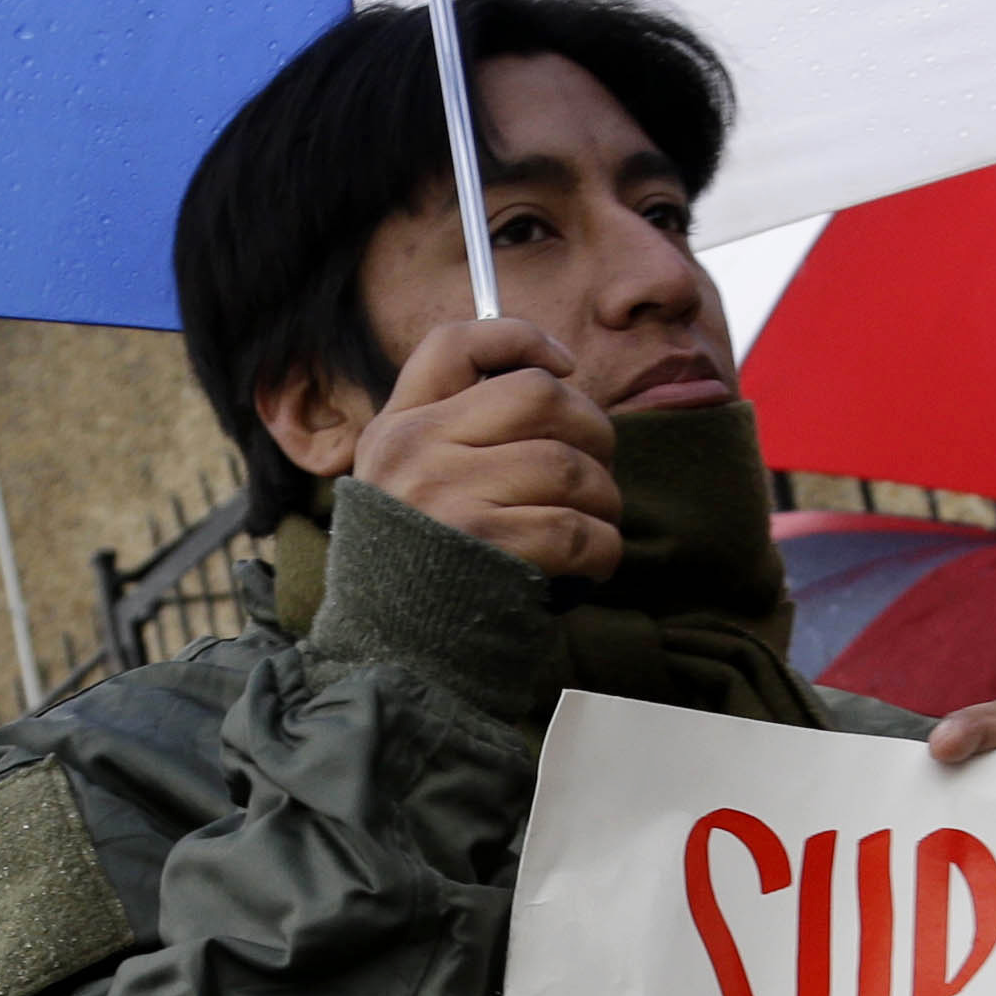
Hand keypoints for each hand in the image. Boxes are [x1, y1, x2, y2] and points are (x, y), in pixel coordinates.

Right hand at [351, 319, 621, 582]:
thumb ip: (457, 435)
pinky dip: (604, 547)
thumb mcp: (408, 486)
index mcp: (397, 427)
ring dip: (606, 498)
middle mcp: (415, 450)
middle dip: (591, 428)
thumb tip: (554, 384)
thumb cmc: (421, 568)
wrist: (390, 657)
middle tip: (596, 467)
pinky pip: (577, 528)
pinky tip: (593, 562)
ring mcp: (448, 497)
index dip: (519, 337)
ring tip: (596, 522)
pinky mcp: (485, 548)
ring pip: (570, 465)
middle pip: (538, 394)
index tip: (564, 364)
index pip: (454, 344)